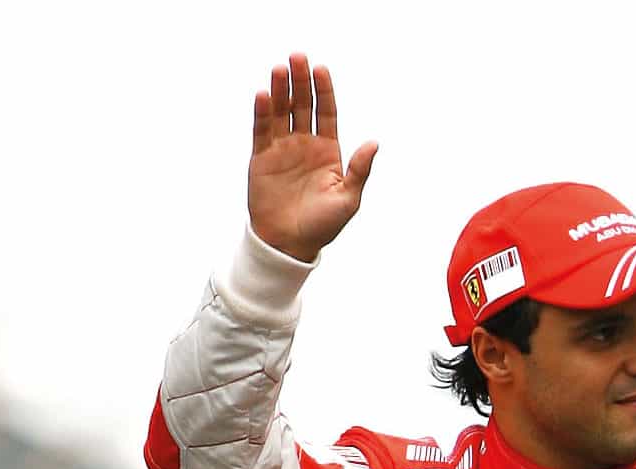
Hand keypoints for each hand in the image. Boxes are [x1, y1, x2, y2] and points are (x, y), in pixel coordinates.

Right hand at [248, 53, 376, 262]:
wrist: (290, 244)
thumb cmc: (322, 225)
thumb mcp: (348, 199)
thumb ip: (359, 170)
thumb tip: (374, 143)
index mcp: (328, 152)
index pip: (326, 114)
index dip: (324, 92)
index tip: (321, 69)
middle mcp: (304, 145)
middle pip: (302, 106)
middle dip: (301, 82)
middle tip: (298, 57)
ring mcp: (282, 148)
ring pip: (281, 112)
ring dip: (280, 90)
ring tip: (280, 69)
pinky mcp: (261, 156)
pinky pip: (261, 129)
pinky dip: (262, 112)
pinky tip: (263, 94)